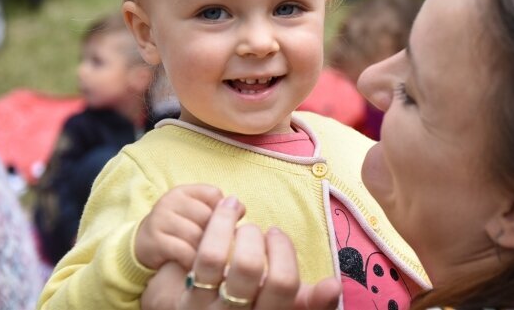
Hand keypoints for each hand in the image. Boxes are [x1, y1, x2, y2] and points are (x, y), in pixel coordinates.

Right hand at [135, 184, 224, 269]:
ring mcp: (160, 219)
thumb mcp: (196, 216)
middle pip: (207, 216)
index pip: (214, 195)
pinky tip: (195, 267)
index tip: (221, 228)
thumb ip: (219, 210)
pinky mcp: (154, 241)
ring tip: (208, 260)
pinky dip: (194, 261)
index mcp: (184, 192)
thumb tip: (240, 209)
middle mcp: (170, 201)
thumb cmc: (179, 230)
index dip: (223, 213)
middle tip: (217, 248)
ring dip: (206, 251)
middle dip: (216, 235)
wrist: (142, 246)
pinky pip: (184, 251)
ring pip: (197, 234)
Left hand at [143, 194, 340, 309]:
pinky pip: (192, 260)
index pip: (282, 283)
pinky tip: (211, 224)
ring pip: (213, 258)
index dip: (282, 250)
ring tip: (229, 212)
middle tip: (251, 229)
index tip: (275, 234)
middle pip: (247, 266)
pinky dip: (206, 233)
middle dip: (251, 236)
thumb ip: (311, 302)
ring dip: (223, 225)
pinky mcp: (180, 303)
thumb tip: (334, 283)